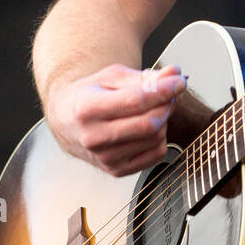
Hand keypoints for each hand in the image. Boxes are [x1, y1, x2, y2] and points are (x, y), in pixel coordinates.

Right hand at [45, 63, 186, 176]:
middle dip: (168, 104)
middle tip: (172, 92)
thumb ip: (144, 77)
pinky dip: (160, 138)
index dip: (164, 90)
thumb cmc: (89, 95)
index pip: (136, 101)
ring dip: (164, 120)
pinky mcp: (116, 171)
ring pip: (155, 138)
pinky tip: (148, 127)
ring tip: (153, 108)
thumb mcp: (111, 77)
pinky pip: (156, 154)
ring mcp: (105, 158)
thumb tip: (174, 74)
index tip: (179, 81)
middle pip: (148, 123)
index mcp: (87, 109)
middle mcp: (94, 137)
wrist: (65, 121)